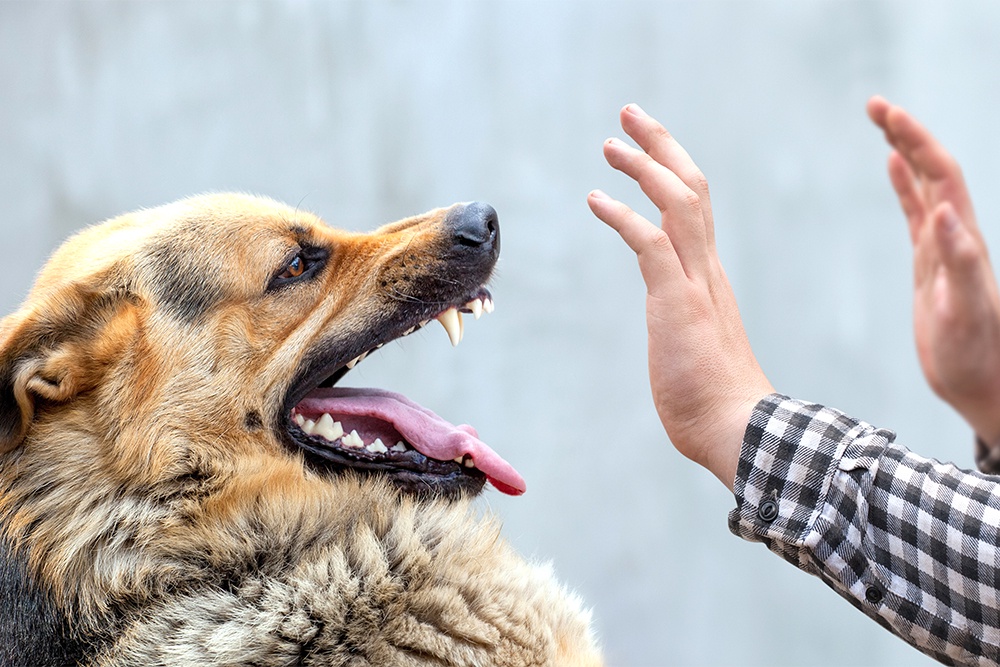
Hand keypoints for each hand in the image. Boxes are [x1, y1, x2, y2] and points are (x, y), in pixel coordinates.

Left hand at [588, 104, 773, 489]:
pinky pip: (650, 242)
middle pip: (692, 187)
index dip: (672, 171)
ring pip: (678, 202)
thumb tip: (676, 337)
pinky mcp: (677, 302)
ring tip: (611, 143)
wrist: (739, 431)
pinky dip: (623, 215)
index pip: (696, 208)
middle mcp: (707, 270)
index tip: (648, 149)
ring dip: (644, 166)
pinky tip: (596, 198)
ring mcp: (695, 283)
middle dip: (661, 146)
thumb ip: (685, 328)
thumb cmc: (715, 402)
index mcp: (709, 278)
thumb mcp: (694, 350)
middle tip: (630, 116)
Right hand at [868, 96, 999, 444]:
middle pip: (932, 168)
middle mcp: (957, 234)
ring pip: (925, 184)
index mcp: (964, 239)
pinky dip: (904, 185)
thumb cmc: (977, 354)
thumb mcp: (967, 309)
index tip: (887, 114)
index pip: (940, 174)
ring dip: (905, 150)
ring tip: (882, 122)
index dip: (916, 140)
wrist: (985, 383)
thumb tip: (943, 209)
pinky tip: (893, 169)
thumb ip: (960, 259)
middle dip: (906, 133)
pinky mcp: (931, 264)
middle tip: (874, 104)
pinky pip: (916, 213)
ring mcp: (943, 247)